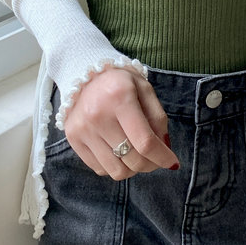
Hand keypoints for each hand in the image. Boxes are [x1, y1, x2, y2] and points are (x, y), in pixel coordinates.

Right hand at [63, 67, 179, 178]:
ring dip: (132, 168)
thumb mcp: (145, 90)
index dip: (162, 157)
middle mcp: (98, 115)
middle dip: (151, 164)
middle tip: (155, 157)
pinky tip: (117, 150)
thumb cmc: (121, 83)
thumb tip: (165, 149)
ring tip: (135, 154)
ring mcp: (82, 129)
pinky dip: (114, 165)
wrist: (85, 73)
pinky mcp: (72, 138)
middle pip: (133, 160)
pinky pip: (100, 169)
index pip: (145, 142)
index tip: (173, 163)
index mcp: (120, 98)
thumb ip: (158, 119)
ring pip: (116, 171)